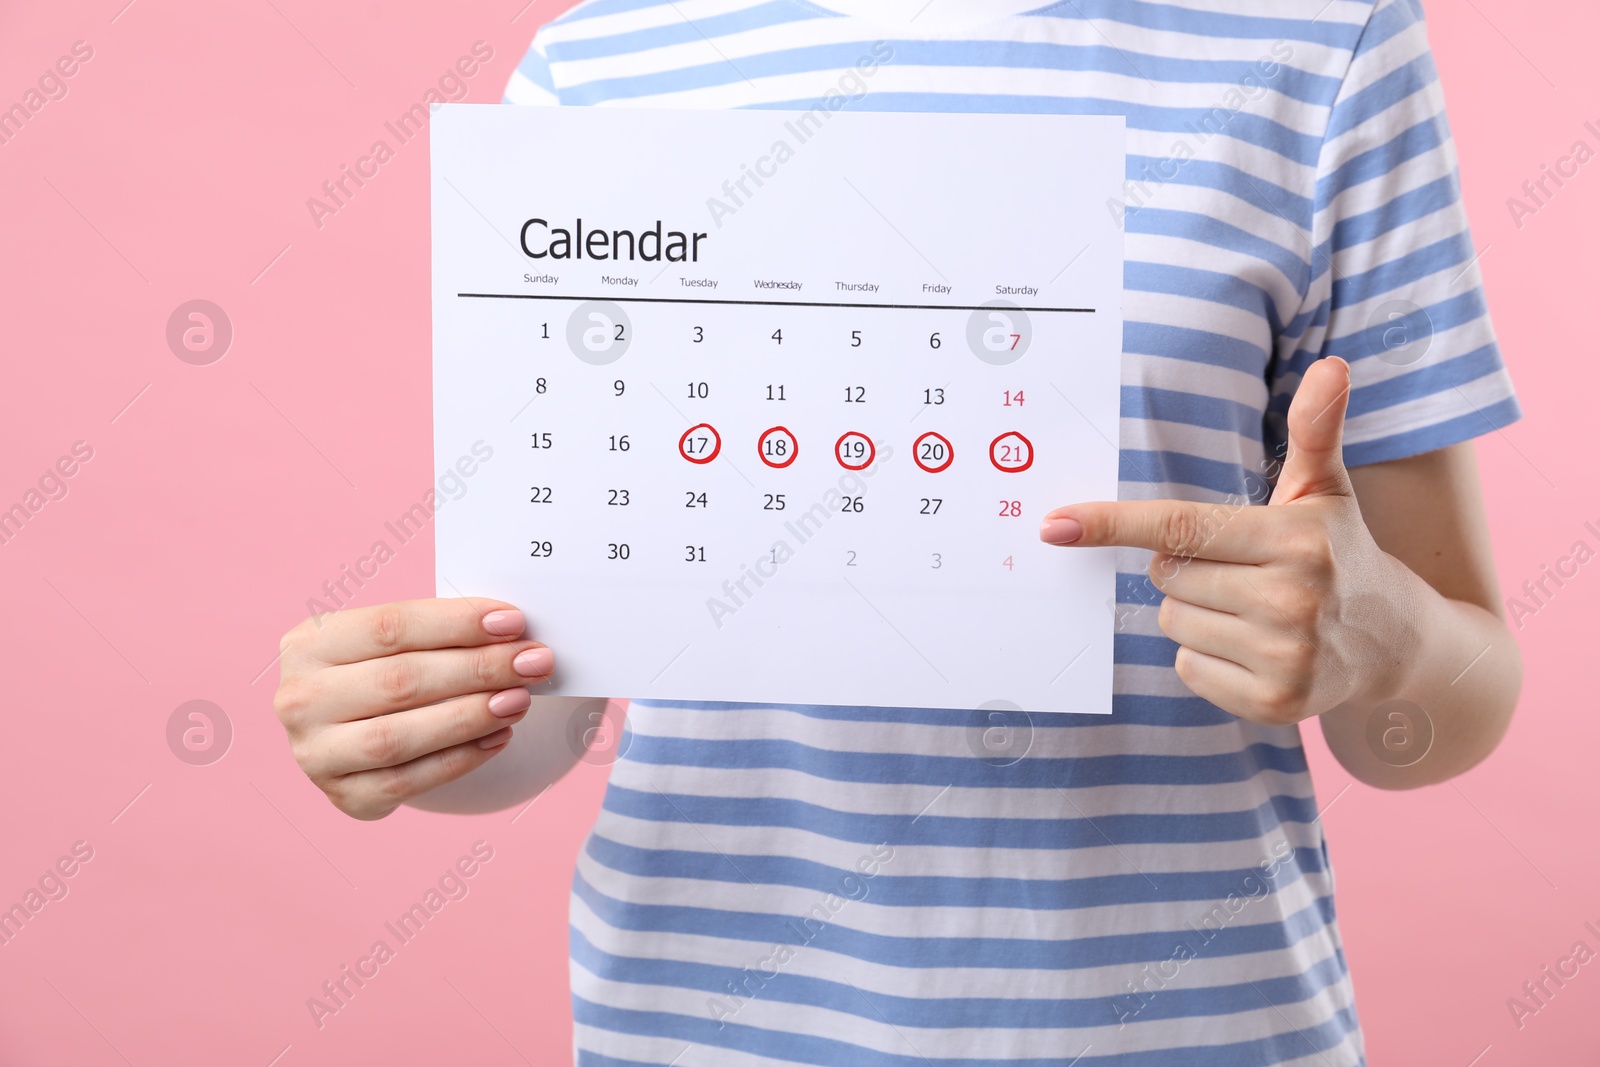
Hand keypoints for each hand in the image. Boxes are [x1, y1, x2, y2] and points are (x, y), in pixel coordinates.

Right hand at [273, 598, 554, 819]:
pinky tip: (499, 736)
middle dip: (478, 669)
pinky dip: (460, 758)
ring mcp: (315, 754)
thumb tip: (513, 631)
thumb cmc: (389, 670)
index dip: (457, 623)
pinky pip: (409, 781)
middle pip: (400, 681)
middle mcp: (300, 699)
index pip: (390, 626)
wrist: (358, 732)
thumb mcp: (397, 641)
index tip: (513, 622)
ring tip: (520, 699)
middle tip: (534, 662)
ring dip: (470, 716)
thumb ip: (443, 632)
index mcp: (309, 642)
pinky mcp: (345, 796)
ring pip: (400, 736)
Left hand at [1039, 357, 1418, 725]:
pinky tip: (1254, 648)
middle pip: (1168, 575)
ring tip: (1252, 609)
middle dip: (1187, 568)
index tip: (1056, 525)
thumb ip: (1315, 429)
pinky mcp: (1274, 704)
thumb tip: (1332, 366)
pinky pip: (1188, 669)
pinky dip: (1207, 659)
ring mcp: (1284, 657)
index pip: (1181, 526)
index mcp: (1296, 539)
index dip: (1113, 523)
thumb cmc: (1338, 551)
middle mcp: (1292, 599)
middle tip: (1240, 569)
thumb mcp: (1325, 490)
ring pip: (1173, 623)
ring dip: (1195, 614)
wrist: (1393, 641)